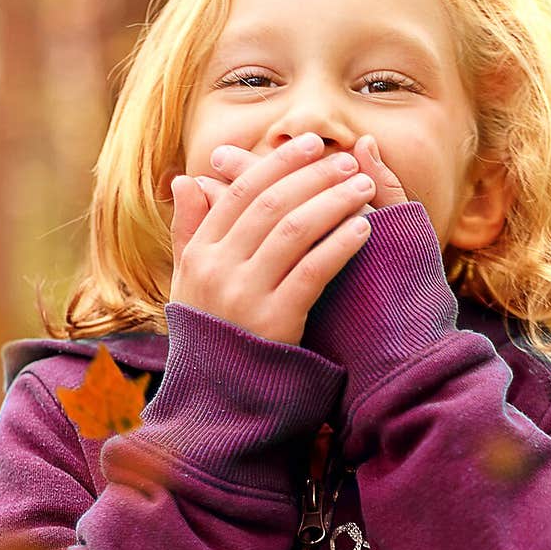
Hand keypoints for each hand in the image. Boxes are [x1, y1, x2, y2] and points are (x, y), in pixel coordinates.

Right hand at [166, 134, 378, 346]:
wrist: (218, 405)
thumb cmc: (212, 339)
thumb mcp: (188, 285)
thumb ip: (188, 231)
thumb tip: (186, 178)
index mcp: (198, 254)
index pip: (240, 192)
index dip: (278, 163)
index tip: (311, 144)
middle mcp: (217, 271)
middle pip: (270, 205)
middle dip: (312, 176)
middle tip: (345, 161)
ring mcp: (244, 297)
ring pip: (293, 231)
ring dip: (333, 202)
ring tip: (362, 189)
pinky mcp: (274, 324)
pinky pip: (312, 271)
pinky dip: (340, 245)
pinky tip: (365, 229)